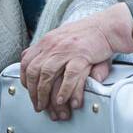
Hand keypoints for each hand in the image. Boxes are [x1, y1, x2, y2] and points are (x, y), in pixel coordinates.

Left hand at [20, 4, 132, 119]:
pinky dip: (64, 90)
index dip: (25, 78)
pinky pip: (69, 76)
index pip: (26, 61)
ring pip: (47, 74)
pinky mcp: (81, 55)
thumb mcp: (61, 36)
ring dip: (45, 94)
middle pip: (34, 71)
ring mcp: (67, 49)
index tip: (29, 90)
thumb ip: (47, 47)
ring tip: (47, 107)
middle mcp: (53, 44)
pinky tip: (63, 100)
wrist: (107, 26)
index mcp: (47, 40)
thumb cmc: (87, 34)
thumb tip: (28, 56)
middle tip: (38, 104)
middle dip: (34, 92)